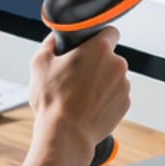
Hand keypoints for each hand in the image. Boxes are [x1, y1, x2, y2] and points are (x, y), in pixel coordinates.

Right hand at [28, 28, 130, 153]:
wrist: (66, 134)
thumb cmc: (53, 100)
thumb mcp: (40, 63)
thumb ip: (50, 42)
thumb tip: (56, 36)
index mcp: (100, 49)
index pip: (110, 31)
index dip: (98, 37)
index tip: (89, 46)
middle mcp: (117, 64)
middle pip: (110, 56)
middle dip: (96, 62)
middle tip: (76, 75)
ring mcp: (124, 85)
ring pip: (113, 76)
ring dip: (101, 81)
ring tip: (80, 94)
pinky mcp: (125, 103)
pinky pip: (115, 94)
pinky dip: (105, 97)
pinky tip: (88, 105)